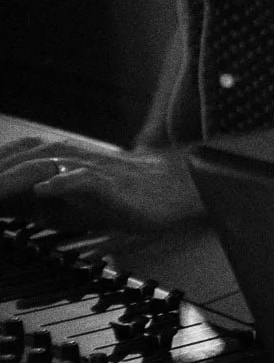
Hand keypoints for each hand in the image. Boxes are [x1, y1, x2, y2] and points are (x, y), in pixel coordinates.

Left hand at [0, 139, 204, 231]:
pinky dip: (61, 183)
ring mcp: (84, 166)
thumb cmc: (114, 197)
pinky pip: (81, 178)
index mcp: (45, 160)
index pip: (2, 165)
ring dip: (10, 181)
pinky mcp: (108, 180)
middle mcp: (60, 156)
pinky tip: (44, 190)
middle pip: (12, 163)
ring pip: (38, 168)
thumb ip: (22, 206)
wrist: (168, 190)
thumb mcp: (58, 206)